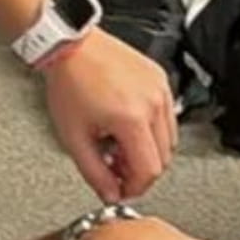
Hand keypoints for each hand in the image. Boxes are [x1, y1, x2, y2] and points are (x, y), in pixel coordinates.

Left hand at [43, 30, 177, 201]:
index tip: (122, 190)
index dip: (135, 188)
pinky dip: (152, 130)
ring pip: (169, 140)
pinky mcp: (161, 80)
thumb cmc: (70, 82)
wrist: (71, 45)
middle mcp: (152, 103)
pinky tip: (127, 127)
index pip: (149, 171)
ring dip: (147, 151)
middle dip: (140, 171)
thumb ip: (94, 173)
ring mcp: (160, 89)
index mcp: (132, 119)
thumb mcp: (74, 137)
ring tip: (119, 146)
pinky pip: (167, 117)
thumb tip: (110, 194)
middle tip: (116, 169)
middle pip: (163, 159)